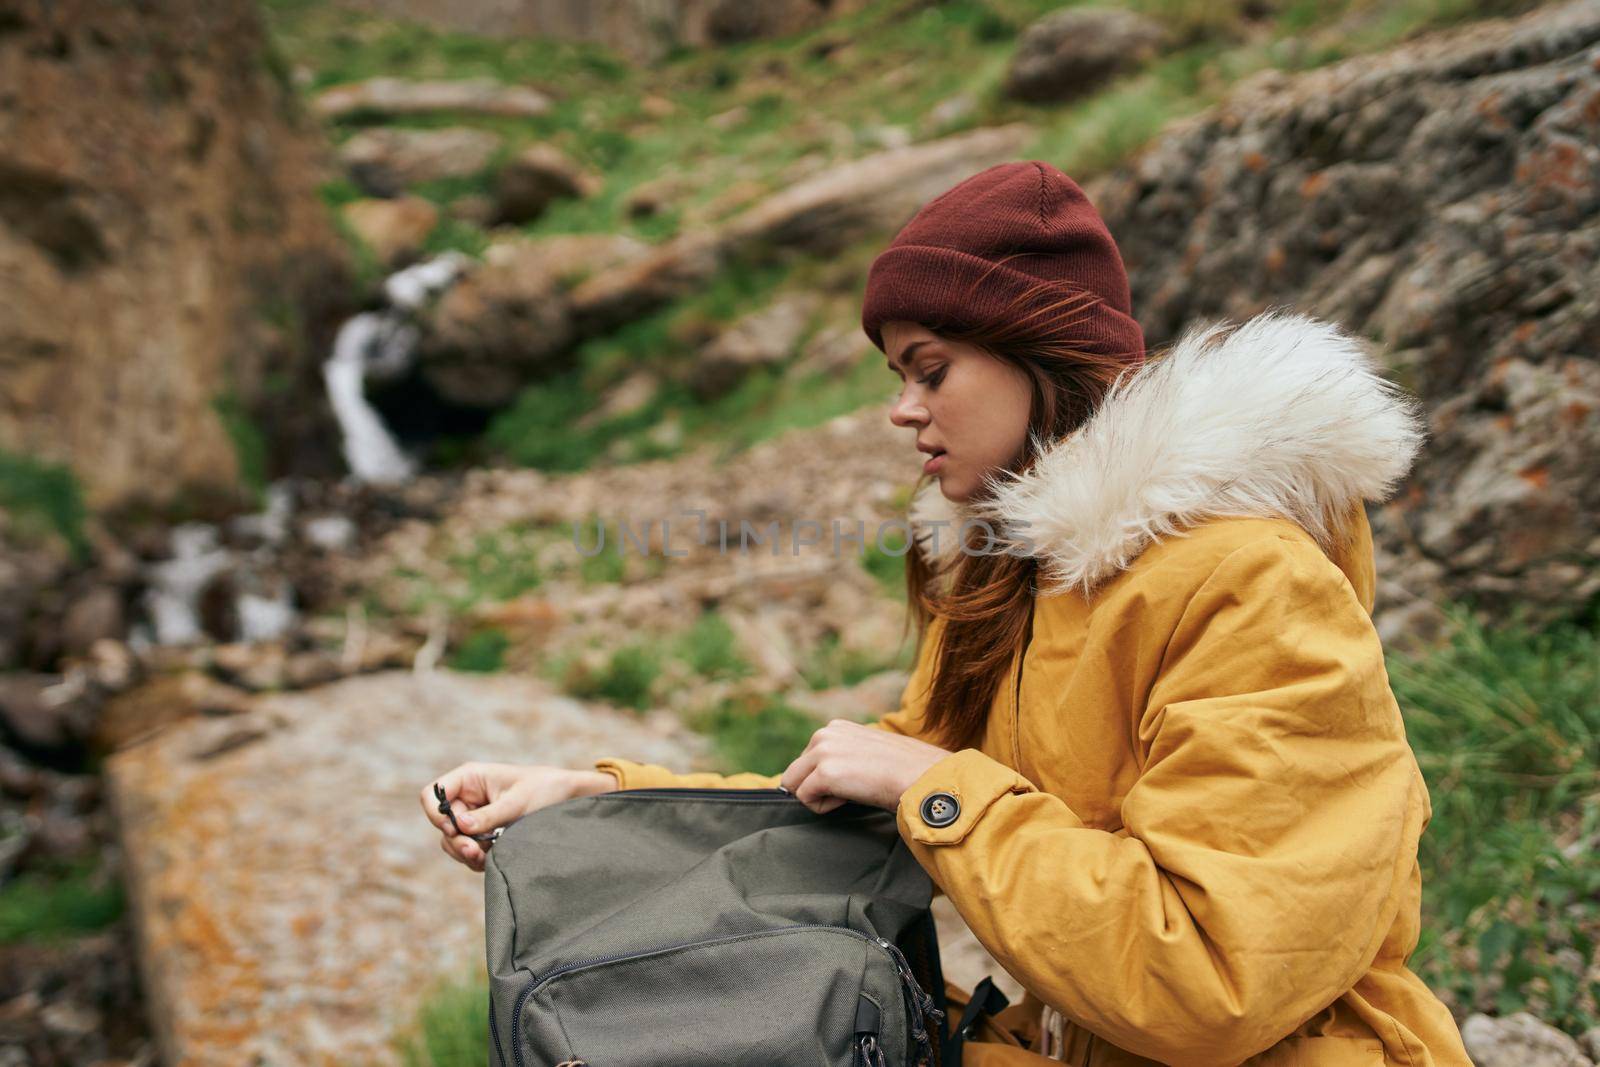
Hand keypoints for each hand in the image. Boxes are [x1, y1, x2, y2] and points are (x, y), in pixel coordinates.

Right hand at [422, 762, 616, 871]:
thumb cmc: (543, 790)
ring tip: (486, 858)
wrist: (567, 799)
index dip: (436, 814)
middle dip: (456, 841)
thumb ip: (489, 816)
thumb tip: (461, 827)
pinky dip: (476, 858)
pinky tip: (493, 859)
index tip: (455, 828)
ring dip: (466, 853)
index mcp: (470, 779)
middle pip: (441, 824)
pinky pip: (468, 851)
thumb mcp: (517, 803)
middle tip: (475, 852)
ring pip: (452, 841)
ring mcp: (473, 817)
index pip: (432, 795)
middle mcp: (467, 798)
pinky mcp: (483, 834)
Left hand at [779, 720, 953, 814]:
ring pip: (795, 786)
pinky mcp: (825, 772)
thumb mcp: (866, 752)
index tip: (854, 780)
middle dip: (817, 787)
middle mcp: (825, 733)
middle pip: (794, 773)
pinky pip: (806, 800)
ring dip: (821, 797)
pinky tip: (851, 798)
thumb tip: (821, 779)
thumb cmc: (901, 771)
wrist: (921, 777)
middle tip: (852, 788)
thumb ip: (843, 756)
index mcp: (835, 727)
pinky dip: (826, 807)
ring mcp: (823, 751)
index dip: (826, 779)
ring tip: (852, 791)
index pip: (807, 760)